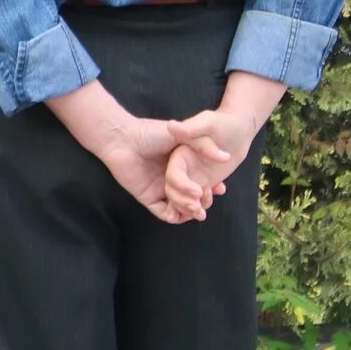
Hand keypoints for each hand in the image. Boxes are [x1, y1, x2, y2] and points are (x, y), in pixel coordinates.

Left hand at [92, 116, 213, 224]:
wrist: (124, 139)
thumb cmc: (152, 133)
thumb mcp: (185, 136)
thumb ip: (205, 145)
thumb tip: (227, 158)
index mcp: (182, 166)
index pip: (201, 181)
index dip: (212, 186)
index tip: (221, 188)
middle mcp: (173, 179)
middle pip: (192, 197)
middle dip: (203, 201)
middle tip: (209, 198)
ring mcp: (161, 189)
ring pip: (180, 208)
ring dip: (190, 211)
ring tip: (199, 208)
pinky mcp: (148, 197)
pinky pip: (164, 213)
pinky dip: (175, 216)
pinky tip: (183, 213)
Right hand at [161, 109, 255, 209]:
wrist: (239, 127)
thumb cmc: (223, 122)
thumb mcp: (206, 122)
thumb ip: (190, 128)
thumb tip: (171, 126)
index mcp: (178, 155)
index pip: (172, 176)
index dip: (181, 187)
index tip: (198, 192)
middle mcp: (182, 167)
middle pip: (174, 191)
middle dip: (183, 203)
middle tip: (198, 210)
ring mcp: (193, 175)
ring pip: (184, 198)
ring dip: (192, 207)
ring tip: (204, 212)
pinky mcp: (204, 180)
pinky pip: (199, 197)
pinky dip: (204, 202)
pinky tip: (216, 195)